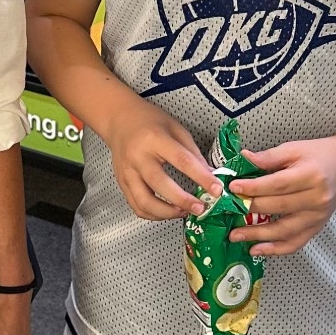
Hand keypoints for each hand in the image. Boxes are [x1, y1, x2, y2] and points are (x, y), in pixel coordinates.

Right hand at [102, 93, 218, 221]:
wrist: (119, 119)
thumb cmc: (149, 121)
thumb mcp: (176, 128)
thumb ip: (192, 153)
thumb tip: (210, 175)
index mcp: (155, 139)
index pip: (181, 161)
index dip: (201, 177)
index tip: (216, 189)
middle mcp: (138, 157)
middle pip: (160, 184)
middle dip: (182, 200)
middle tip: (200, 208)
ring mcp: (127, 172)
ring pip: (144, 201)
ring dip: (167, 212)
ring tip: (184, 212)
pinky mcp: (122, 183)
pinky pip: (136, 206)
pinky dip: (153, 214)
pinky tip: (167, 212)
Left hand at [231, 136, 335, 255]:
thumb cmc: (318, 154)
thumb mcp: (294, 148)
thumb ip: (269, 157)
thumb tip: (243, 158)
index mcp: (310, 176)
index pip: (277, 184)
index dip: (253, 187)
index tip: (232, 188)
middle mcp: (316, 199)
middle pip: (278, 208)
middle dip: (249, 210)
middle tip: (226, 212)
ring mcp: (318, 217)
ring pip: (284, 230)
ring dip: (258, 235)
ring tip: (235, 236)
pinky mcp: (317, 227)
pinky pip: (295, 242)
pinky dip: (275, 249)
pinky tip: (257, 249)